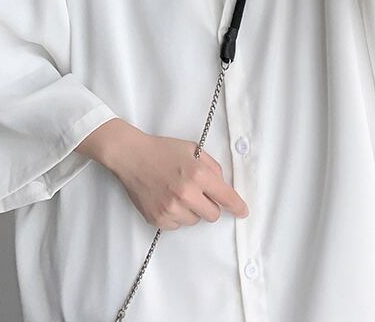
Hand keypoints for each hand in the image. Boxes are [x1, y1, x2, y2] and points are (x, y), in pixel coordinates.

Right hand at [106, 129, 248, 229]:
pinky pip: (177, 225)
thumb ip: (211, 166)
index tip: (242, 212)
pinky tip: (166, 199)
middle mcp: (186, 194)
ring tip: (177, 193)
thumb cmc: (162, 150)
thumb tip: (223, 185)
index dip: (237, 206)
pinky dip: (176, 216)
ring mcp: (171, 209)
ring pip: (195, 221)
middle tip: (197, 192)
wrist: (131, 156)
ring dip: (191, 210)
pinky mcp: (158, 219)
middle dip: (210, 205)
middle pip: (213, 215)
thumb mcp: (192, 149)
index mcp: (197, 174)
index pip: (225, 197)